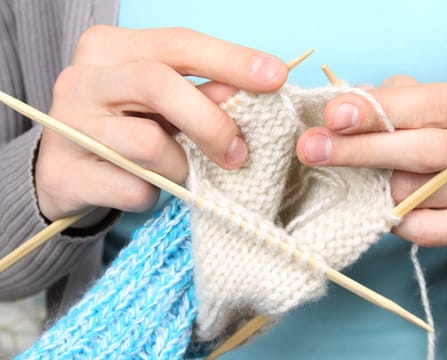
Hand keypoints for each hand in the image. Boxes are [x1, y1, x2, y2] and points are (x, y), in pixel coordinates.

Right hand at [35, 26, 287, 225]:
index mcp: (110, 47)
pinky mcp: (64, 173)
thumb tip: (253, 91)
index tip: (275, 75)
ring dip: (180, 166)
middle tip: (239, 153)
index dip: (231, 59)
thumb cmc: (124, 128)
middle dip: (212, 122)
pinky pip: (133, 188)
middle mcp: (83, 77)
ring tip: (176, 171)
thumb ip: (201, 93)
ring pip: (149, 144)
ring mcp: (68, 125)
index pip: (178, 43)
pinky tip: (142, 187)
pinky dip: (152, 194)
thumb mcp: (161, 104)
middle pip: (159, 85)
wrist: (66, 172)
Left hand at [296, 74, 446, 245]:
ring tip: (350, 177)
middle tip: (311, 149)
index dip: (376, 111)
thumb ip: (381, 101)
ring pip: (414, 192)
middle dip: (359, 150)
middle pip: (422, 150)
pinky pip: (421, 228)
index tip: (333, 117)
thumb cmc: (427, 124)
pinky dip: (391, 220)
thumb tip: (340, 112)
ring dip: (372, 187)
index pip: (425, 104)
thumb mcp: (410, 99)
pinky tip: (378, 205)